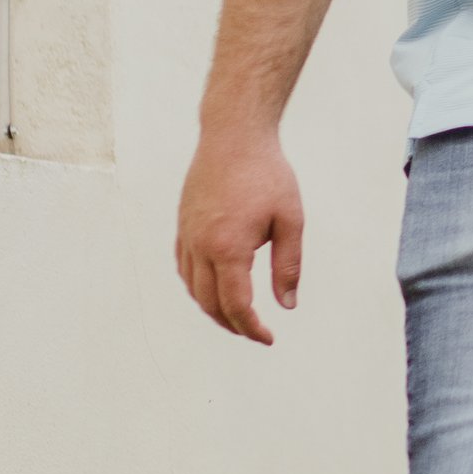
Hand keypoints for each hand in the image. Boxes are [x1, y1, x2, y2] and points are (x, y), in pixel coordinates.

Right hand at [176, 119, 304, 344]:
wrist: (233, 135)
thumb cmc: (267, 174)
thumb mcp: (290, 220)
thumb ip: (288, 265)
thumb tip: (286, 305)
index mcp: (227, 248)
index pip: (236, 305)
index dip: (252, 328)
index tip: (269, 338)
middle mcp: (200, 247)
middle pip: (210, 304)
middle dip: (232, 325)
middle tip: (255, 333)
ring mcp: (187, 236)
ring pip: (193, 288)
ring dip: (212, 309)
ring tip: (236, 316)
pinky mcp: (183, 225)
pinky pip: (184, 268)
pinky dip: (197, 287)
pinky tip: (213, 288)